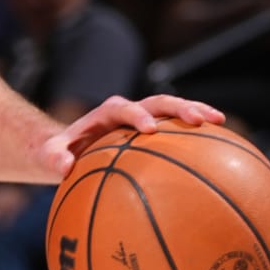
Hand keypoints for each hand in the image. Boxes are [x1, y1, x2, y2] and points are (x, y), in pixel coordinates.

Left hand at [37, 92, 223, 184]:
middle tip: (198, 119)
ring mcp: (145, 118)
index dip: (137, 116)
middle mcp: (130, 110)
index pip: (124, 108)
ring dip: (197, 111)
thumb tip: (64, 167)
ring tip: (220, 121)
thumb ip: (53, 157)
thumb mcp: (49, 155)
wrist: (70, 147)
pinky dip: (197, 133)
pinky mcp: (156, 130)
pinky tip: (220, 145)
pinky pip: (178, 129)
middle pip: (158, 102)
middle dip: (178, 108)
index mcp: (107, 113)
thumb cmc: (59, 152)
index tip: (149, 130)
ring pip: (174, 110)